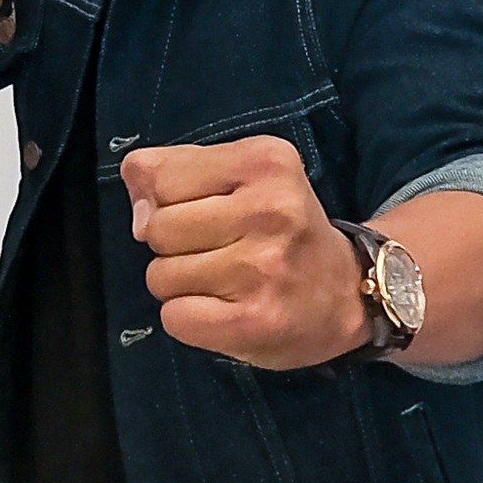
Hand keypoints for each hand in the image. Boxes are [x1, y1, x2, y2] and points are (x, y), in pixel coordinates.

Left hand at [124, 136, 369, 369]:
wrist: (347, 292)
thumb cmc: (283, 227)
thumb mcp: (243, 174)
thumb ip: (178, 167)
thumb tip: (135, 196)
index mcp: (265, 161)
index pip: (161, 178)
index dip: (166, 200)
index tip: (203, 211)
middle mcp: (269, 210)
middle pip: (157, 229)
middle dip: (172, 244)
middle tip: (216, 249)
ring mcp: (262, 268)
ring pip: (160, 276)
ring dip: (179, 284)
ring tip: (223, 280)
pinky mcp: (253, 320)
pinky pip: (174, 317)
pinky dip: (187, 318)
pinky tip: (223, 309)